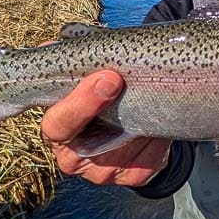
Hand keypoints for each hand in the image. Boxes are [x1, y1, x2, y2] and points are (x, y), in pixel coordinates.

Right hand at [40, 69, 171, 186]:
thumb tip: (60, 42)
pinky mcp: (135, 176)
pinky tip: (160, 116)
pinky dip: (158, 134)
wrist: (129, 120)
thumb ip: (72, 62)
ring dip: (142, 117)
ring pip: (127, 145)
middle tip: (125, 81)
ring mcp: (105, 172)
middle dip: (112, 111)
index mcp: (58, 130)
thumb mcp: (83, 76)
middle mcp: (76, 158)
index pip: (58, 124)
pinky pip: (151, 156)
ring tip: (154, 89)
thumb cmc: (99, 94)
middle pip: (90, 144)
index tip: (106, 77)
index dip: (80, 102)